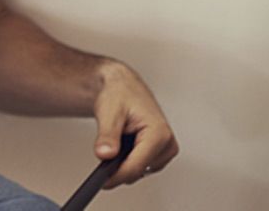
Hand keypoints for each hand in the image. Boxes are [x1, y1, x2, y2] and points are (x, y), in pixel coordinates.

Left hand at [92, 61, 178, 187]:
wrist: (122, 87)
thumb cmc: (119, 94)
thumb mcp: (109, 112)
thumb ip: (107, 135)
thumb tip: (104, 155)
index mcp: (159, 133)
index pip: (136, 167)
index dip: (116, 176)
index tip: (101, 181)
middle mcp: (168, 144)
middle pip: (138, 171)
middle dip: (118, 166)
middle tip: (105, 151)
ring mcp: (166, 150)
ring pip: (139, 172)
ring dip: (124, 162)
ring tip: (117, 140)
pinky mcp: (161, 154)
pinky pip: (141, 167)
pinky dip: (129, 160)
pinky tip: (124, 145)